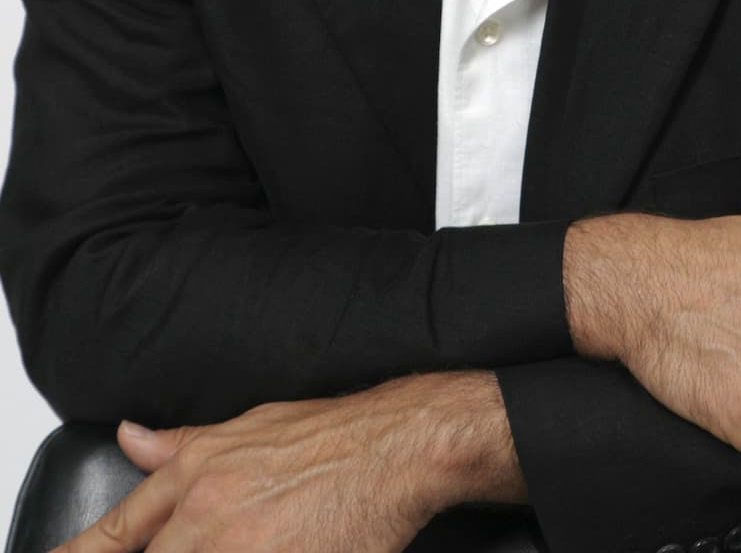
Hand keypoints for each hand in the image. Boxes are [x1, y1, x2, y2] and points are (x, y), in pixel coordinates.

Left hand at [52, 372, 523, 552]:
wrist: (396, 446)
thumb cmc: (331, 433)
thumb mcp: (246, 426)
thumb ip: (182, 444)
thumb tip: (129, 437)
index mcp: (194, 475)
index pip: (117, 534)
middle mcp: (207, 514)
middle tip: (211, 540)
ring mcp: (242, 548)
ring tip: (254, 540)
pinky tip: (271, 552)